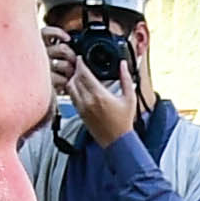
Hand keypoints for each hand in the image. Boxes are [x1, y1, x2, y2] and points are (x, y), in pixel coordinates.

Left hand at [47, 31, 140, 149]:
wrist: (117, 142)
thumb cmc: (124, 122)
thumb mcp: (129, 98)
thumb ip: (126, 79)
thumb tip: (123, 64)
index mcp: (99, 95)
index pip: (83, 74)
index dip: (80, 63)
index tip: (80, 58)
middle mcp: (88, 101)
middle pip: (74, 79)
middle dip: (76, 70)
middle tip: (79, 65)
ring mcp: (82, 108)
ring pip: (70, 88)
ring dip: (72, 79)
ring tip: (77, 75)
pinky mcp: (79, 114)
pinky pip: (71, 97)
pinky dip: (72, 90)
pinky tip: (78, 87)